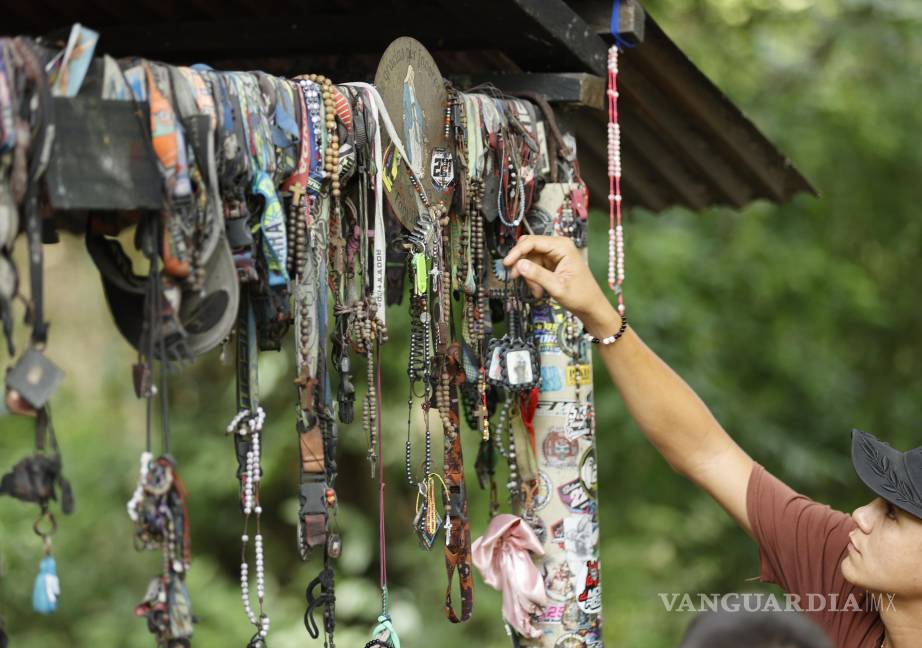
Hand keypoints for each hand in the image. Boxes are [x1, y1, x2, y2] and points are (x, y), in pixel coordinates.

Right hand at [502, 235, 619, 335]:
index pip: (533, 241)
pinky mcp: (552, 263)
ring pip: (530, 259)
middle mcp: (558, 246)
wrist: (591, 306)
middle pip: (529, 247)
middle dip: (521, 263)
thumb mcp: (557, 287)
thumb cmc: (581, 296)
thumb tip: (519, 265)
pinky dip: (533, 279)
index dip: (517, 251)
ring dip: (529, 275)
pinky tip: (539, 290)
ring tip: (536, 291)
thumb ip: (537, 275)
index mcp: (562, 246)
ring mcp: (555, 254)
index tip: (507, 263)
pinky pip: (535, 266)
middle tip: (515, 277)